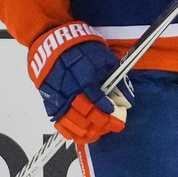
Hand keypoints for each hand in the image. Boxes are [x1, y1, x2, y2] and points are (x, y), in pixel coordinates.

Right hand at [28, 22, 132, 143]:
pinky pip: (60, 124)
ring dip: (89, 130)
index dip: (109, 113)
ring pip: (74, 123)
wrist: (55, 43)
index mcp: (84, 79)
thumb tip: (127, 96)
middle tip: (113, 125)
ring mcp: (59, 99)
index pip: (98, 102)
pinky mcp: (50, 102)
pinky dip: (72, 132)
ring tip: (99, 131)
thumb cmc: (81, 48)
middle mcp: (71, 91)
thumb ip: (115, 78)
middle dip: (102, 123)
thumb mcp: (103, 58)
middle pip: (87, 115)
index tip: (117, 116)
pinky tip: (82, 134)